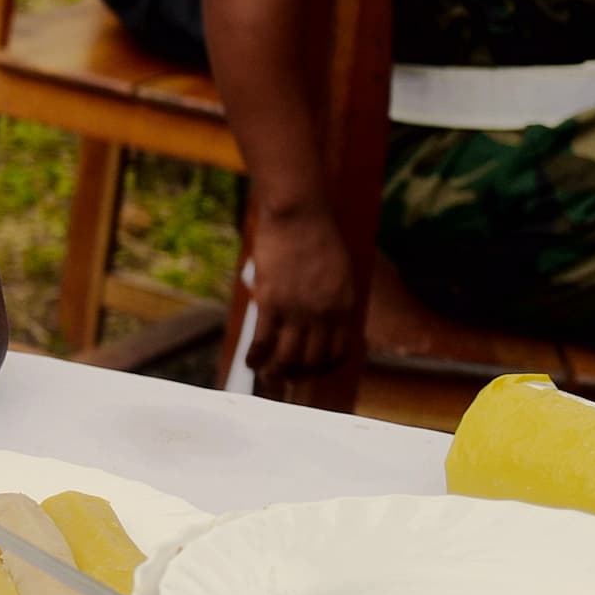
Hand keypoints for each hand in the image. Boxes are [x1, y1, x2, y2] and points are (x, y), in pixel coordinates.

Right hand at [241, 202, 361, 386]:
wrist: (298, 215)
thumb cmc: (316, 235)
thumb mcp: (337, 271)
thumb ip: (330, 299)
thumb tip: (313, 322)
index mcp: (343, 306)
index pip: (338, 351)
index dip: (323, 368)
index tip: (311, 371)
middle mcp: (324, 313)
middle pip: (312, 360)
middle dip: (298, 376)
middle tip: (286, 380)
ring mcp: (297, 309)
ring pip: (288, 357)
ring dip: (276, 373)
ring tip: (267, 376)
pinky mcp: (271, 302)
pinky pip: (263, 341)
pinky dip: (256, 357)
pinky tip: (250, 362)